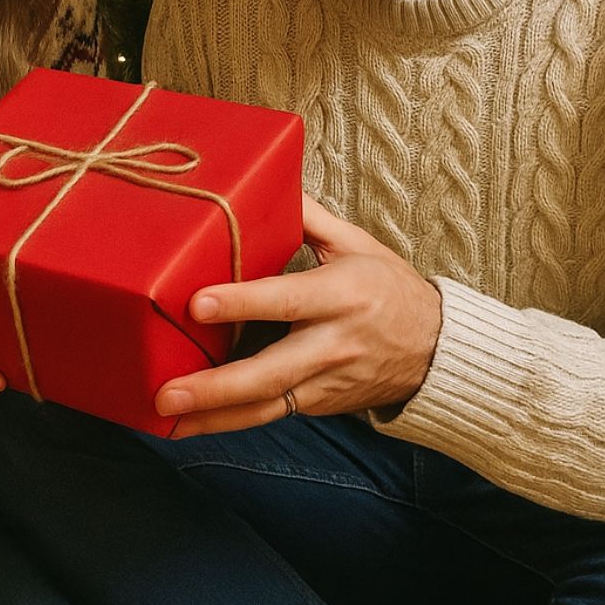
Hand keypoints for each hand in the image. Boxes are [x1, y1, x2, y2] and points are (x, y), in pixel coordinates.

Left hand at [154, 193, 440, 435]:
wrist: (437, 350)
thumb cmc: (391, 288)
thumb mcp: (358, 244)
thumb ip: (310, 217)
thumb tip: (268, 181)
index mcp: (341, 296)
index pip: (286, 300)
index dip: (241, 303)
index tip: (198, 304)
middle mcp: (332, 344)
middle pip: (269, 371)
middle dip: (216, 386)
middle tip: (166, 392)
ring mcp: (325, 382)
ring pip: (265, 406)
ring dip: (213, 418)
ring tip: (166, 420)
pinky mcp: (318, 405)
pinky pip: (271, 415)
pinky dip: (231, 421)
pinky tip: (191, 424)